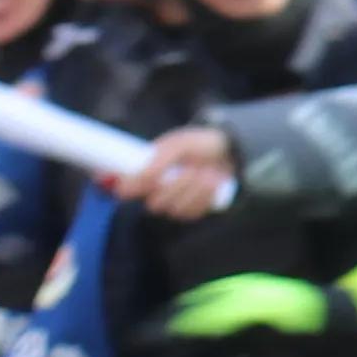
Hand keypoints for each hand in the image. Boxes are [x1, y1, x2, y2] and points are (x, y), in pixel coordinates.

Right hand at [120, 123, 238, 220]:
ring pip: (176, 209)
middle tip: (190, 170)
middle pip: (155, 204)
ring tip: (206, 172)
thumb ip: (161, 158)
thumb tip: (144, 176)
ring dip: (194, 190)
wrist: (228, 151)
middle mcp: (159, 189)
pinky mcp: (193, 210)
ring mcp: (176, 201)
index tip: (128, 188)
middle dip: (175, 188)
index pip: (128, 187)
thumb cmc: (199, 144)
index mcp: (149, 170)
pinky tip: (213, 182)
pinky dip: (205, 197)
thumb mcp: (180, 144)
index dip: (127, 189)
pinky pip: (193, 212)